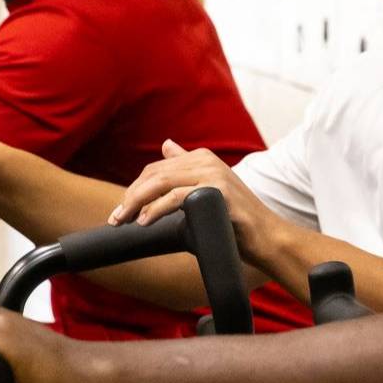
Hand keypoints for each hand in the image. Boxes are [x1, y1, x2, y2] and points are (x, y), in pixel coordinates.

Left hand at [110, 140, 285, 263]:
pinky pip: (175, 198)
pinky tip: (144, 222)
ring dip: (135, 203)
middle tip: (116, 219)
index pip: (156, 169)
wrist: (266, 237)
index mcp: (202, 158)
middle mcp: (206, 160)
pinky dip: (155, 210)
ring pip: (160, 183)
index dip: (134, 189)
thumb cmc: (233, 221)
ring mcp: (212, 173)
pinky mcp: (216, 191)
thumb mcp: (204, 190)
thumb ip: (185, 169)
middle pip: (154, 174)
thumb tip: (166, 145)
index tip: (121, 210)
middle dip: (129, 197)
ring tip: (124, 221)